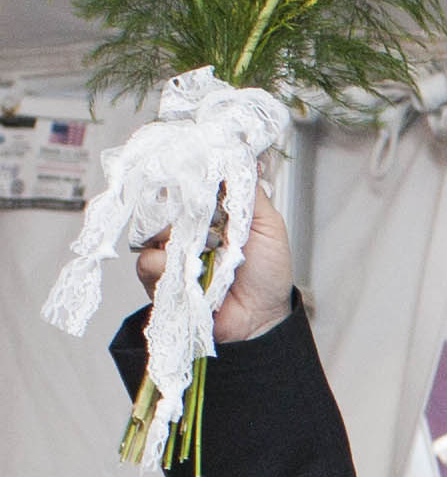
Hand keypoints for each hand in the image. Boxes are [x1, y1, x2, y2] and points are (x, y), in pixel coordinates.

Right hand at [131, 153, 295, 343]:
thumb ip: (250, 193)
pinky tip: (190, 273)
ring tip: (203, 251)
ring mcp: (171, 251)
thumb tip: (235, 157)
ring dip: (175, 237)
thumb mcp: (269, 226)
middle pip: (163, 202)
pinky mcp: (159, 277)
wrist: (261, 319)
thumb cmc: (267, 275)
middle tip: (202, 218)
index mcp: (211, 213)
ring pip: (151, 230)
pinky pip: (147, 261)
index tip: (189, 168)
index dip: (186, 176)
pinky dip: (165, 265)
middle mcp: (187, 229)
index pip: (188, 184)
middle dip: (179, 206)